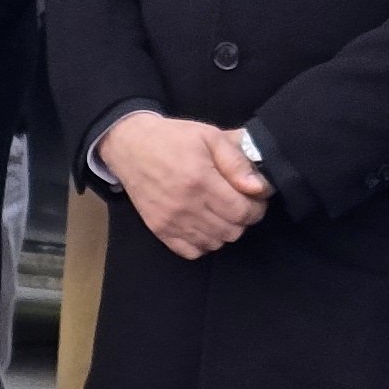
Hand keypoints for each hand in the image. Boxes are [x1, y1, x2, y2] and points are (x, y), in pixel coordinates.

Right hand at [100, 112, 270, 258]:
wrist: (130, 146)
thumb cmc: (173, 138)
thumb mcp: (210, 136)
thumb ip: (236, 161)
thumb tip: (258, 187)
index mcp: (200, 180)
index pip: (242, 212)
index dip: (256, 208)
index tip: (256, 198)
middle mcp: (186, 206)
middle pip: (232, 231)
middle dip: (243, 218)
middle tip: (240, 203)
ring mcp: (171, 221)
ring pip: (215, 243)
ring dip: (224, 230)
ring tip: (221, 211)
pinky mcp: (159, 230)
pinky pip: (192, 252)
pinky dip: (204, 242)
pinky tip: (204, 224)